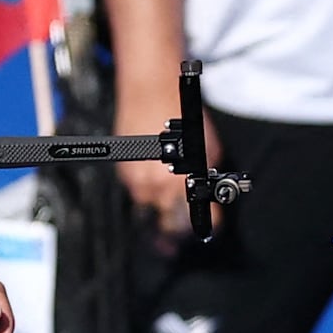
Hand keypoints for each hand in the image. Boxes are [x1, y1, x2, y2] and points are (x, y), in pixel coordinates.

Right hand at [117, 94, 219, 251]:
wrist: (151, 90)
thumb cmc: (183, 115)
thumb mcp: (208, 150)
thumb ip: (208, 180)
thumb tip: (210, 201)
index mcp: (183, 182)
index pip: (197, 221)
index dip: (206, 227)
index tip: (209, 229)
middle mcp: (157, 185)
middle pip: (168, 226)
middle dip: (177, 233)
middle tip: (181, 242)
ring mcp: (136, 180)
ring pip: (149, 213)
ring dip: (159, 218)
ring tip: (167, 225)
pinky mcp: (123, 172)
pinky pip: (136, 195)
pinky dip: (146, 198)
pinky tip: (155, 193)